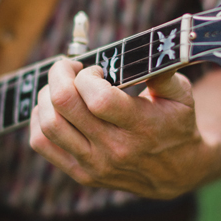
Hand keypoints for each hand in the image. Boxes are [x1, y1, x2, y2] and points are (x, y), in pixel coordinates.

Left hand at [29, 59, 211, 198]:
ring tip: (61, 87)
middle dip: (59, 75)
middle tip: (68, 67)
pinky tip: (52, 107)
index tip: (95, 71)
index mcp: (140, 126)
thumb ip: (163, 71)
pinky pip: (42, 144)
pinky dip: (39, 119)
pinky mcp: (81, 173)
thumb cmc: (176, 125)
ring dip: (46, 96)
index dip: (87, 76)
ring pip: (49, 125)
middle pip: (65, 105)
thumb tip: (150, 47)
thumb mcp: (181, 95)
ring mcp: (95, 164)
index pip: (97, 98)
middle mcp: (115, 149)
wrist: (177, 172)